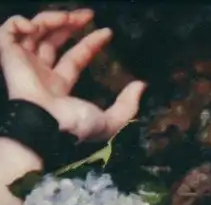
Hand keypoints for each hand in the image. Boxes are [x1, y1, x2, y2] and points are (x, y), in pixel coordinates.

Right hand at [0, 9, 145, 141]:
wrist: (45, 126)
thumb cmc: (74, 127)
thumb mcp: (111, 121)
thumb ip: (128, 105)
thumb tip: (141, 86)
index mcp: (60, 86)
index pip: (76, 57)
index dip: (91, 43)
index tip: (107, 32)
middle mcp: (40, 73)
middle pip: (53, 40)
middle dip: (70, 24)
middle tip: (87, 15)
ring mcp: (24, 64)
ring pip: (34, 32)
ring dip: (51, 19)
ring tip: (68, 18)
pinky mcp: (9, 56)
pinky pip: (8, 30)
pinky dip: (21, 22)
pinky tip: (37, 26)